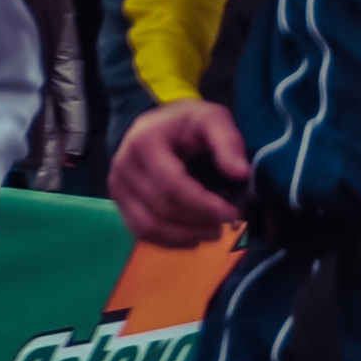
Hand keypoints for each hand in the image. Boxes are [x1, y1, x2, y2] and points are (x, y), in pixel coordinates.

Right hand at [111, 101, 250, 245]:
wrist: (158, 123)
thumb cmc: (188, 123)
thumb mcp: (213, 119)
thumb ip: (228, 142)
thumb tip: (241, 173)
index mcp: (144, 143)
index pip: (171, 184)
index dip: (203, 204)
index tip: (233, 213)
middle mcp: (124, 166)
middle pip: (161, 208)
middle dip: (199, 221)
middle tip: (230, 222)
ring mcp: (118, 186)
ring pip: (148, 225)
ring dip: (185, 236)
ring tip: (215, 232)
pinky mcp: (119, 201)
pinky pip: (140, 230)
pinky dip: (169, 240)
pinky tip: (193, 237)